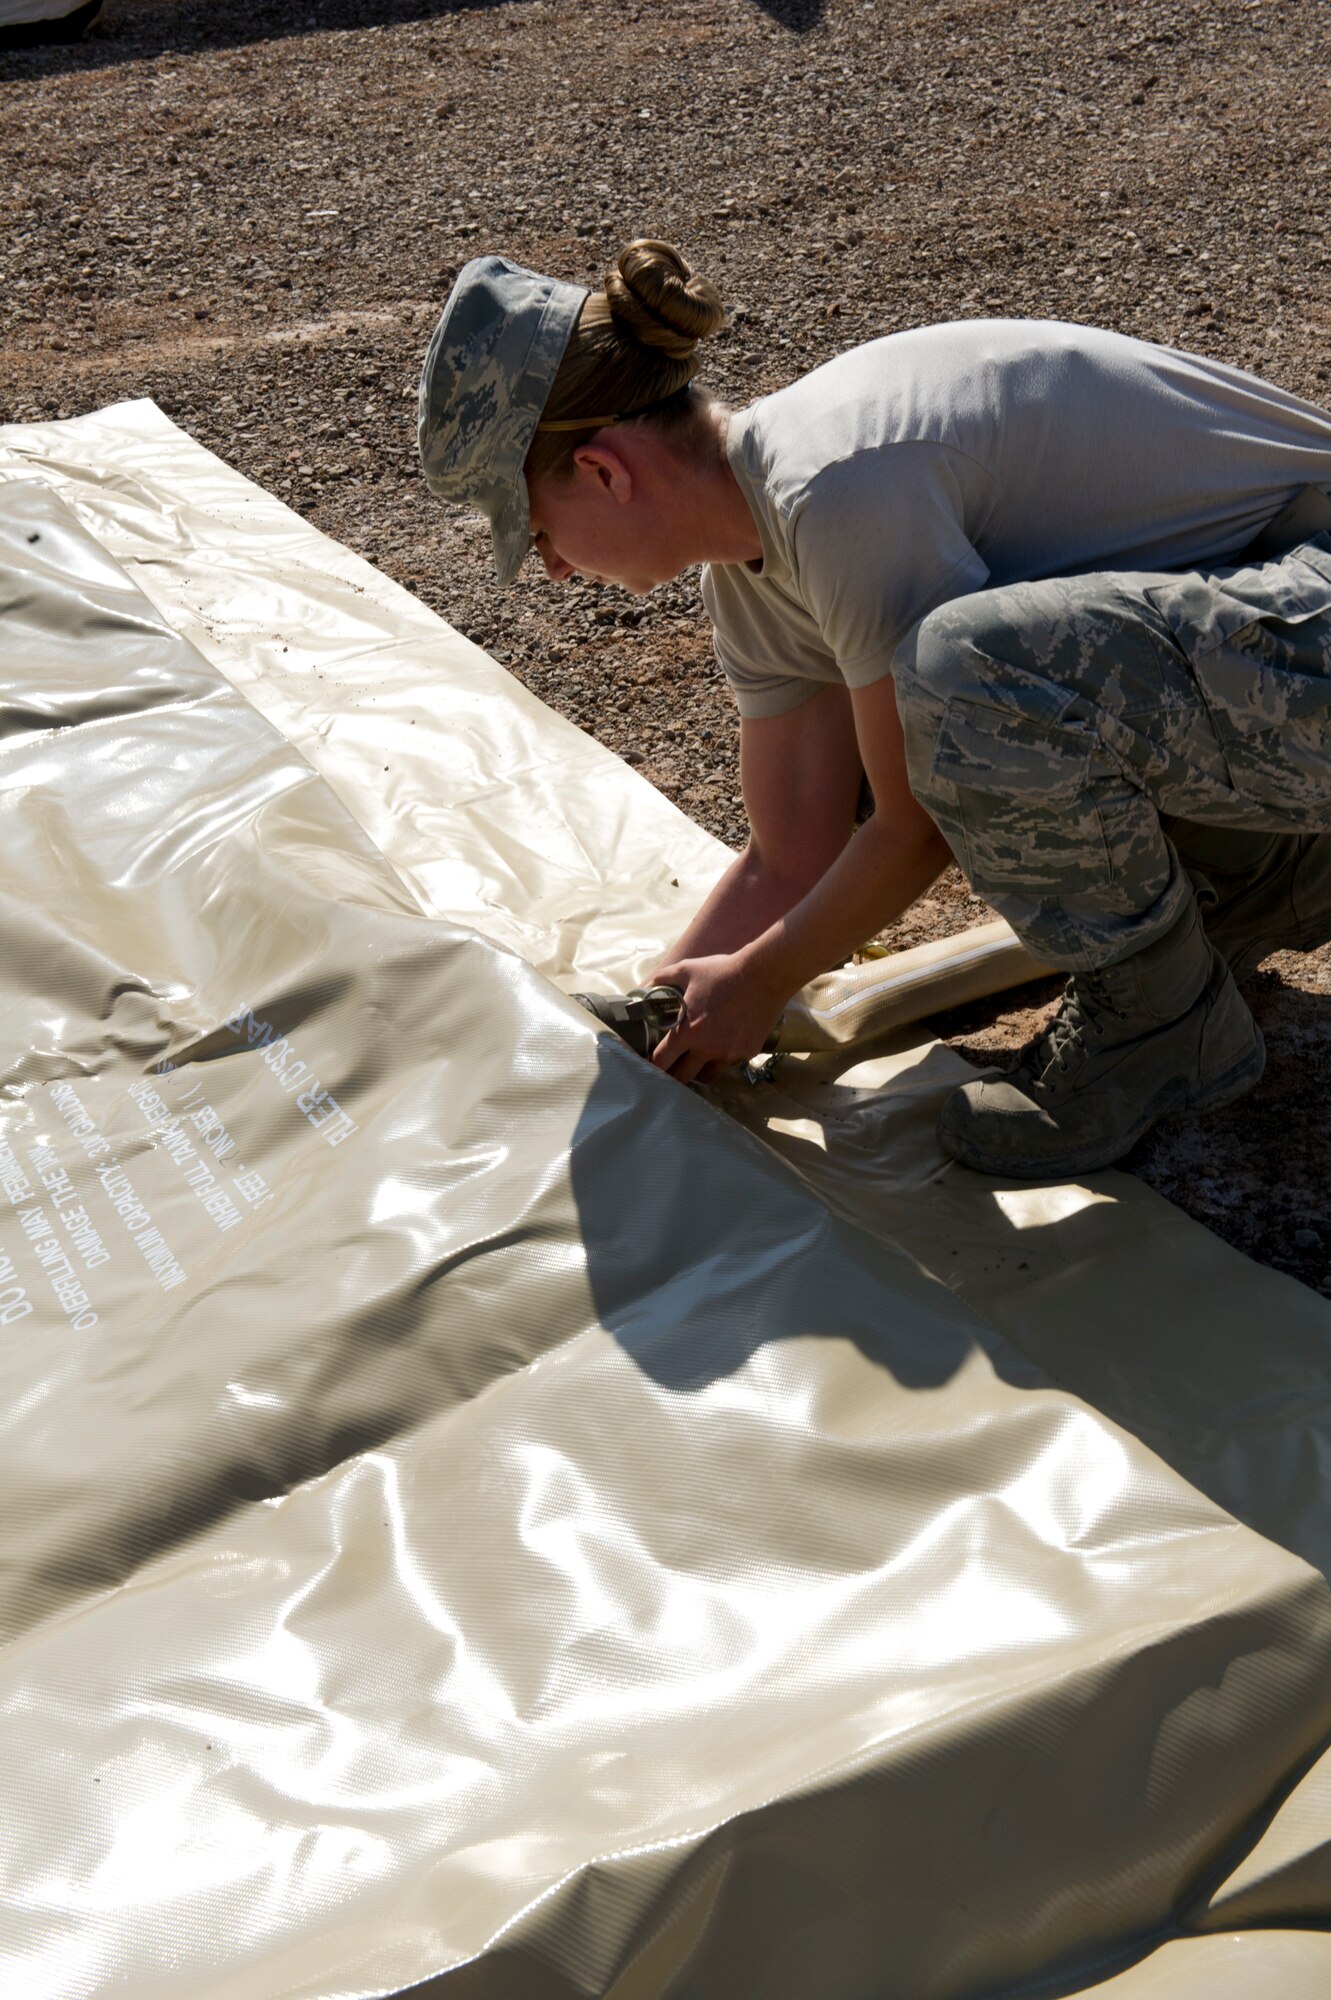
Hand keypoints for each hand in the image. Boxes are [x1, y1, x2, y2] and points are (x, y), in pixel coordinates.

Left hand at [648, 951, 785, 1084]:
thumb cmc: (723, 971)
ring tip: (698, 1059)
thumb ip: (663, 978)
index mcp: (687, 1032)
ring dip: (700, 1070)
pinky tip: (724, 1043)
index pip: (660, 1062)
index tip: (653, 1060)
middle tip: (673, 1066)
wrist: (764, 975)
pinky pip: (730, 1063)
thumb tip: (646, 985)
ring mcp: (729, 1054)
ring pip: (708, 1076)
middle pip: (681, 1078)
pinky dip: (724, 1058)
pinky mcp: (747, 1053)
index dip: (653, 1063)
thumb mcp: (688, 969)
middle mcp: (706, 1049)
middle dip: (674, 1074)